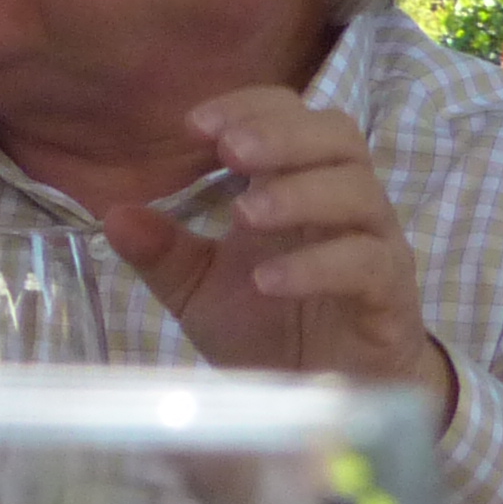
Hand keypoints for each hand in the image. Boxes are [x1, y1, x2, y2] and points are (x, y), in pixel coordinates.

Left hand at [97, 87, 456, 419]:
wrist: (319, 394)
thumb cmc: (265, 326)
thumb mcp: (197, 289)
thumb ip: (161, 252)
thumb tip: (114, 215)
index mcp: (292, 184)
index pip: (287, 115)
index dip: (248, 109)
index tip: (194, 125)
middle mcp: (340, 204)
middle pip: (337, 136)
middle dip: (282, 134)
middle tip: (230, 149)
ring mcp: (373, 245)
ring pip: (359, 192)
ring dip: (299, 194)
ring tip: (245, 213)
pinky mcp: (389, 296)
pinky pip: (367, 265)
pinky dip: (317, 265)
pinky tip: (269, 280)